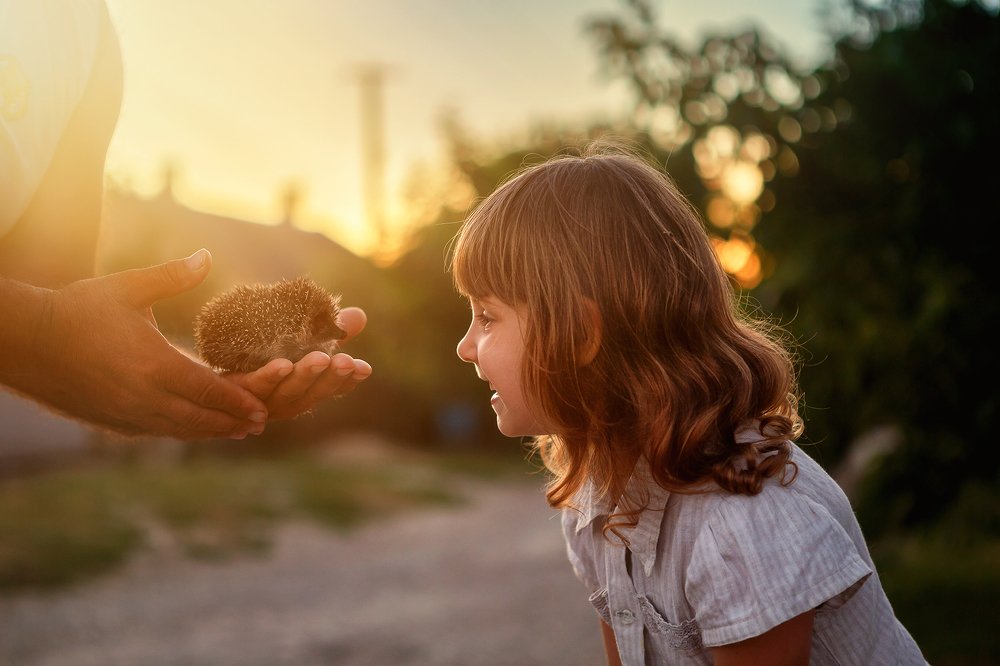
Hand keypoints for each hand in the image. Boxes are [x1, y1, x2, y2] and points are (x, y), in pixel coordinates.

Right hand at [27, 249, 268, 438]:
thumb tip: (207, 255)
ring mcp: (127, 415)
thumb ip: (172, 276)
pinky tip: (193, 428)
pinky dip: (181, 432)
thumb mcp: (127, 288)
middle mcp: (144, 398)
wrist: (24, 342)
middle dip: (232, 422)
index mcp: (154, 365)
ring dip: (210, 431)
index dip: (238, 401)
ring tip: (236, 431)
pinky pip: (157, 432)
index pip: (209, 390)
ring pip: (179, 430)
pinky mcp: (112, 423)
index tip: (262, 409)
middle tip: (260, 423)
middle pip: (200, 418)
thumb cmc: (77, 309)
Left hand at [227, 306, 371, 419]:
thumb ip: (327, 331)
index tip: (363, 367)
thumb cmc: (258, 352)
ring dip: (305, 378)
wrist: (204, 370)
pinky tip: (282, 365)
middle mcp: (284, 401)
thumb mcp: (296, 338)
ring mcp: (260, 401)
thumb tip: (360, 316)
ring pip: (287, 394)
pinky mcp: (234, 391)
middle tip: (346, 362)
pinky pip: (253, 387)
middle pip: (312, 394)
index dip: (348, 380)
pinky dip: (269, 378)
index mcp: (302, 389)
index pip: (331, 388)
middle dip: (331, 379)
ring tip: (321, 359)